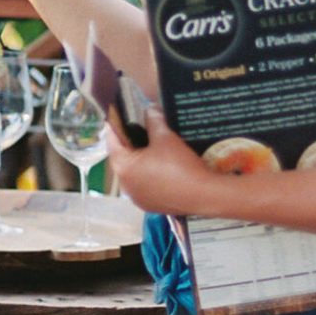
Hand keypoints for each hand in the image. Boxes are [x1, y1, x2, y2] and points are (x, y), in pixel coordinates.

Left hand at [103, 108, 218, 217]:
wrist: (203, 195)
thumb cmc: (180, 165)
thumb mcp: (165, 137)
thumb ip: (153, 120)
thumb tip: (149, 109)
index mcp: (123, 167)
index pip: (112, 142)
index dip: (114, 127)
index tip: (116, 116)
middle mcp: (125, 185)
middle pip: (123, 158)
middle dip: (129, 143)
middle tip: (137, 128)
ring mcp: (137, 198)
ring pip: (134, 173)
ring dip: (139, 161)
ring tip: (150, 146)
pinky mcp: (149, 205)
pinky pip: (144, 185)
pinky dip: (148, 175)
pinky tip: (160, 167)